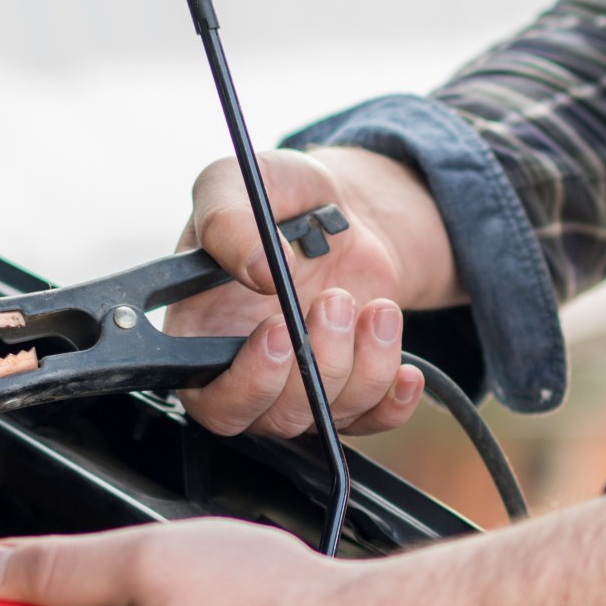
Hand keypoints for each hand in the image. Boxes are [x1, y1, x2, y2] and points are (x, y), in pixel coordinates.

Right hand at [168, 147, 461, 437]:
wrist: (341, 205)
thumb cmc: (276, 199)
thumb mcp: (235, 184)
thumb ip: (228, 222)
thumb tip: (260, 274)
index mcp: (200, 336)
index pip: (211, 399)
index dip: (246, 382)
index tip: (278, 329)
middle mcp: (246, 373)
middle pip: (276, 416)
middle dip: (316, 363)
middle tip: (336, 301)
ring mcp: (300, 385)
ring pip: (329, 416)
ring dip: (364, 367)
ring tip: (378, 307)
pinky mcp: (349, 389)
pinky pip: (372, 420)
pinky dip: (393, 400)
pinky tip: (406, 366)